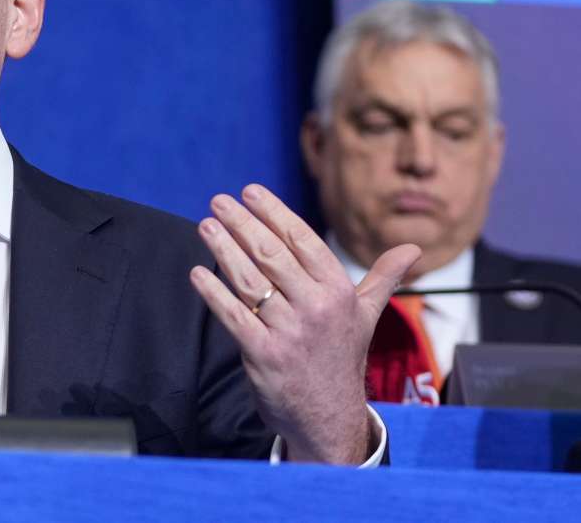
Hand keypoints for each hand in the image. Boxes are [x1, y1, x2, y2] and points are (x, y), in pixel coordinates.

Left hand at [189, 184, 419, 463]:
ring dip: (223, 249)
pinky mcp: (264, 354)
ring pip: (250, 280)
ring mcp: (289, 331)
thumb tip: (413, 250)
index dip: (274, 213)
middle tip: (218, 202)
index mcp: (340, 292)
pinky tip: (198, 272)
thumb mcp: (367, 317)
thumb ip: (383, 279)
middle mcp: (316, 308)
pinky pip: (233, 315)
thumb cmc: (342, 359)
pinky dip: (213, 292)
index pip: (303, 241)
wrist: (329, 419)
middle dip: (242, 224)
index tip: (250, 192)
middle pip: (272, 254)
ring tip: (205, 226)